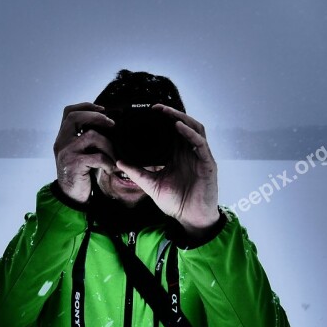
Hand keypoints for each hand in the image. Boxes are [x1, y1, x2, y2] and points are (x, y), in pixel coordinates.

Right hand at [53, 103, 116, 203]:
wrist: (70, 197)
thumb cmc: (79, 174)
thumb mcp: (78, 153)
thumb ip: (85, 139)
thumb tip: (108, 124)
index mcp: (62, 137)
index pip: (68, 112)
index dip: (85, 106)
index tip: (102, 108)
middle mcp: (61, 142)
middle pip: (75, 117)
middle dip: (97, 117)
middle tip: (112, 124)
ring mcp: (66, 152)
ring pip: (92, 136)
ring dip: (109, 145)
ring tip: (115, 156)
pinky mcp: (74, 164)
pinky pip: (97, 156)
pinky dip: (108, 162)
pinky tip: (111, 168)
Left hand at [116, 105, 219, 236]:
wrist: (190, 219)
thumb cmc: (176, 202)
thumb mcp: (151, 185)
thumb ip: (137, 172)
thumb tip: (118, 162)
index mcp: (178, 155)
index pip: (172, 132)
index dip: (163, 120)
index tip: (148, 113)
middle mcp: (190, 152)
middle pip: (184, 125)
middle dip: (171, 114)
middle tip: (155, 107)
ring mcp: (200, 157)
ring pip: (194, 129)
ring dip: (181, 118)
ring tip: (166, 112)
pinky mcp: (208, 163)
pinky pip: (200, 143)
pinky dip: (189, 133)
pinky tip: (178, 127)